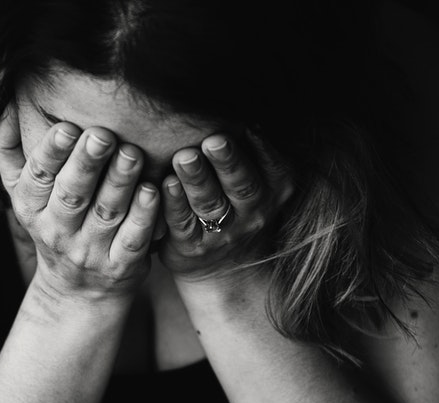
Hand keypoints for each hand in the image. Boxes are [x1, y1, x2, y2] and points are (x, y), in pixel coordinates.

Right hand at [0, 105, 158, 299]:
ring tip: (133, 153)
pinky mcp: (121, 266)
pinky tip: (153, 191)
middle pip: (73, 194)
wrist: (79, 290)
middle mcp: (57, 231)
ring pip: (106, 213)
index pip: (38, 177)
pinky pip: (133, 239)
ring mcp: (90, 251)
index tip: (67, 127)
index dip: (51, 152)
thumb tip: (2, 106)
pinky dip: (143, 216)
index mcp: (31, 207)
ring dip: (120, 182)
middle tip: (104, 135)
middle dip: (87, 163)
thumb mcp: (22, 192)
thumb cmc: (54, 224)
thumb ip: (8, 150)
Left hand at [159, 130, 293, 282]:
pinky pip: (183, 223)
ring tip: (184, 157)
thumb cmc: (239, 206)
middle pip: (241, 185)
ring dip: (197, 179)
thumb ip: (252, 150)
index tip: (248, 125)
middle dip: (228, 162)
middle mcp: (253, 213)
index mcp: (274, 190)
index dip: (260, 148)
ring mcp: (224, 233)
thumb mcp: (260, 182)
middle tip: (214, 140)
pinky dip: (174, 204)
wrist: (226, 268)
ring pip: (210, 204)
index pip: (271, 167)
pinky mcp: (192, 246)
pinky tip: (164, 184)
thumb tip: (236, 99)